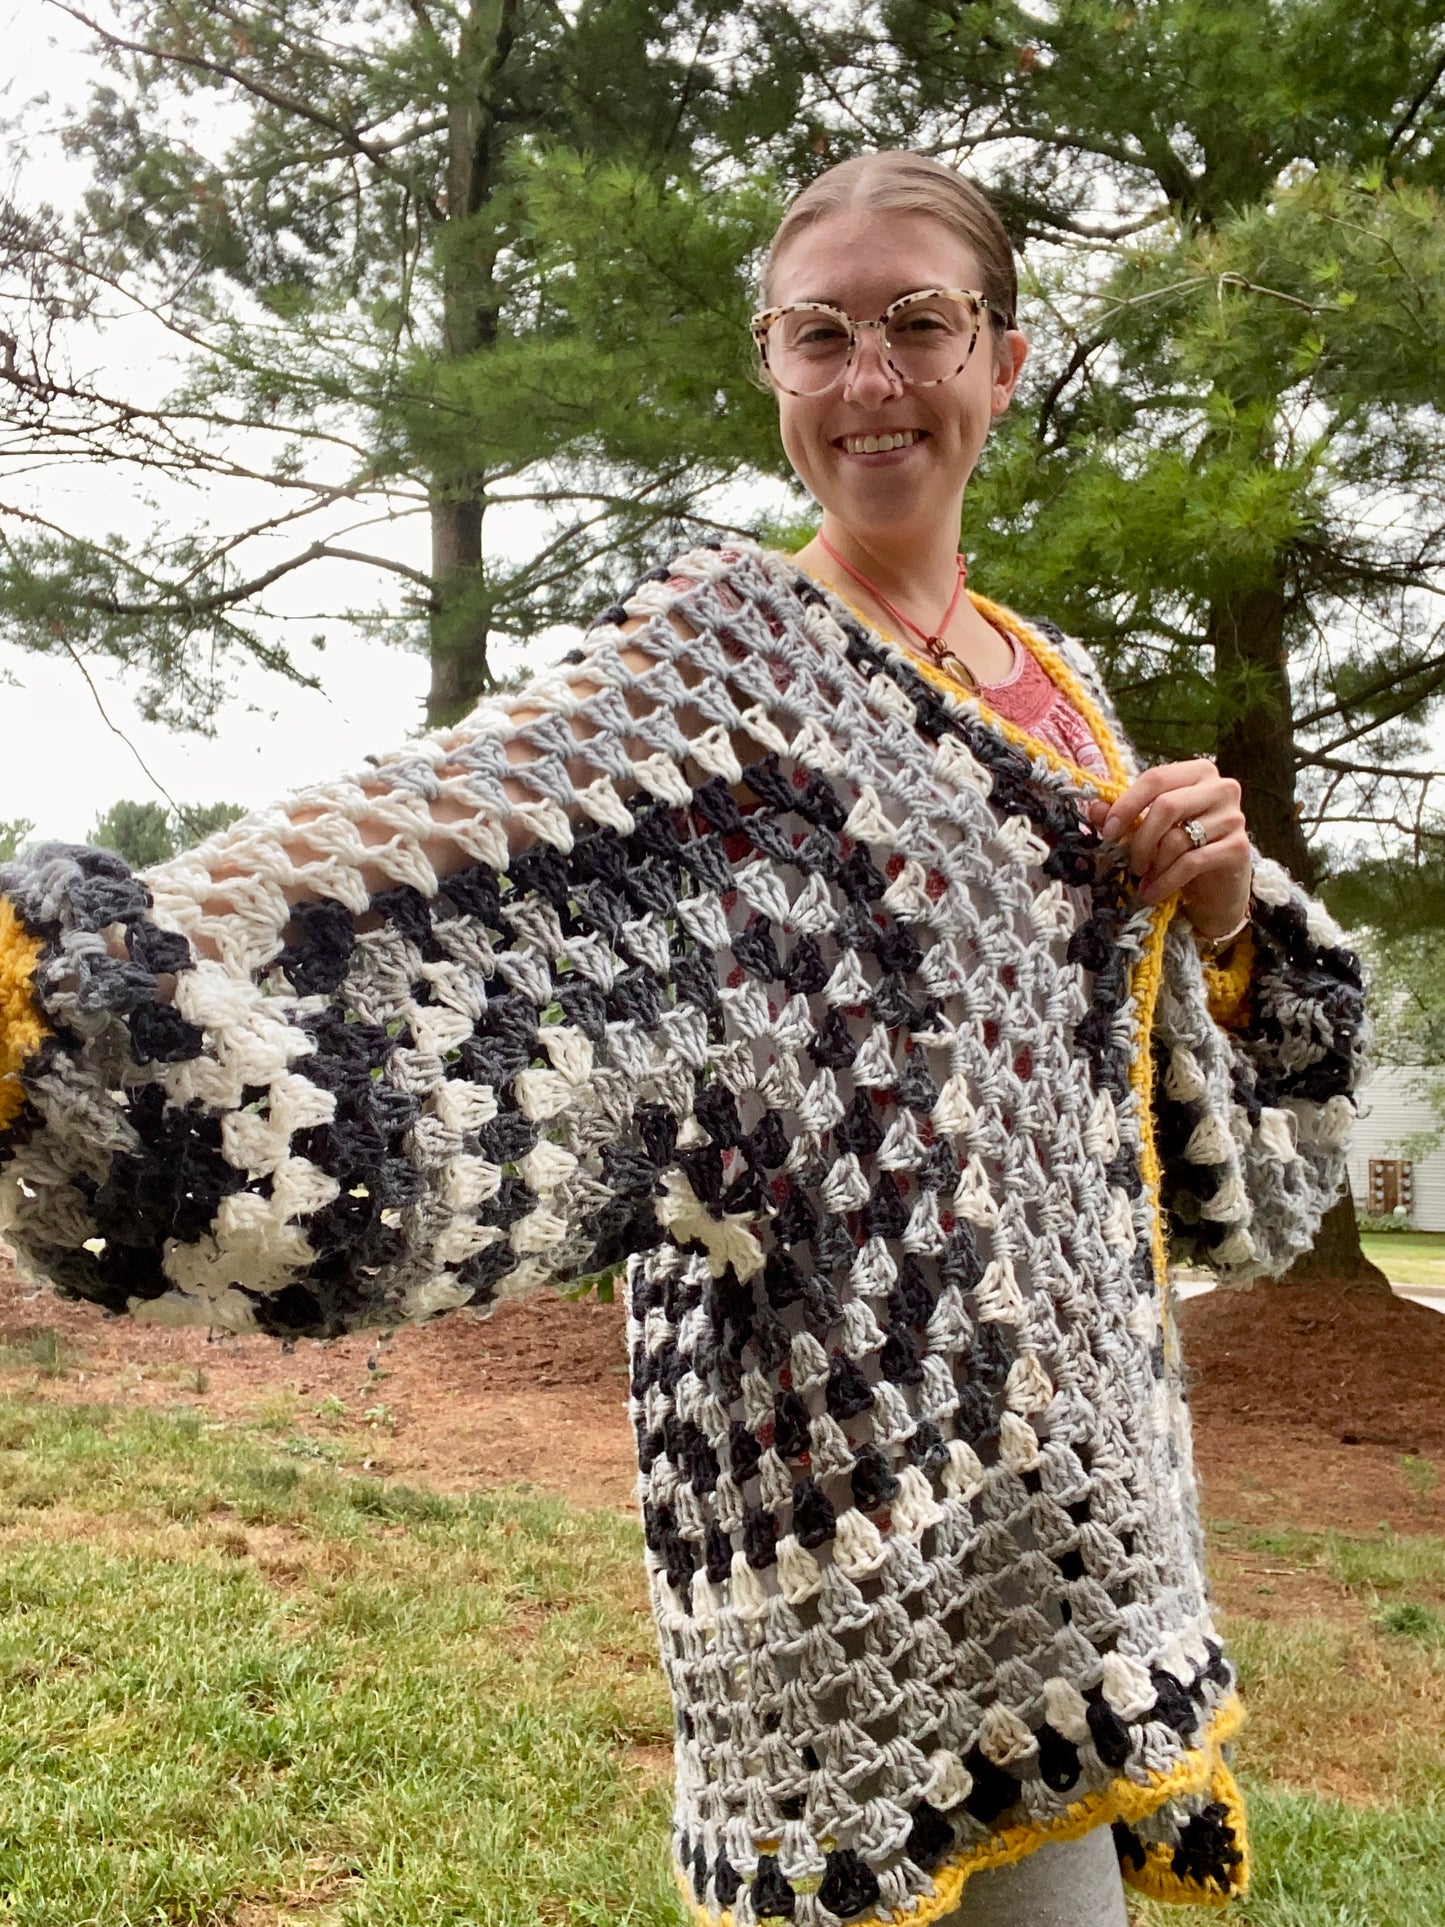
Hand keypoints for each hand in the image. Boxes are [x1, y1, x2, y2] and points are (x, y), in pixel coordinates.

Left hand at [1085, 759, 1251, 939]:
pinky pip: (1191, 863)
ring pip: (1178, 837)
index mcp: (1198, 772)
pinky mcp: (1239, 848)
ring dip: (1153, 864)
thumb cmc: (1181, 850)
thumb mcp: (1150, 830)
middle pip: (1166, 806)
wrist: (1217, 889)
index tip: (1108, 832)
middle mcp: (1221, 788)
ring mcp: (1234, 817)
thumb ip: (1124, 815)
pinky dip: (1165, 881)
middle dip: (1140, 839)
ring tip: (1143, 880)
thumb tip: (1094, 809)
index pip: (1155, 778)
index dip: (1126, 805)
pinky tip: (1152, 893)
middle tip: (1130, 864)